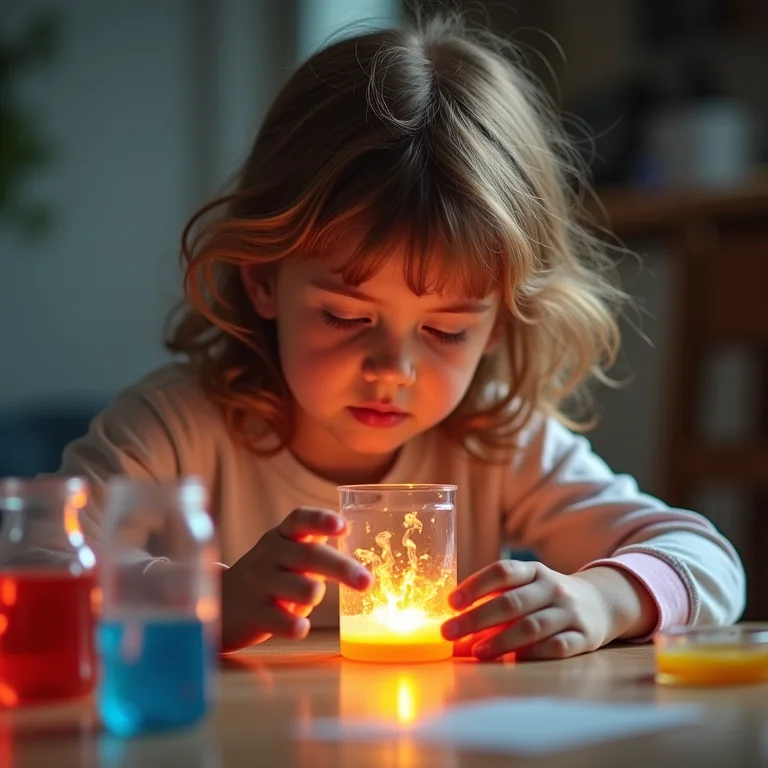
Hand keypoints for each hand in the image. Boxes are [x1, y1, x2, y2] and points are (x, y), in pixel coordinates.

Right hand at [220, 507, 372, 651]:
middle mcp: (268, 555)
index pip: (299, 520)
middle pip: (309, 555)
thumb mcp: (286, 555)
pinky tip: (302, 626)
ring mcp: (258, 584)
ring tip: (314, 598)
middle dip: (342, 568)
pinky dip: (296, 624)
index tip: (343, 526)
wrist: (221, 603)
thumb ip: (314, 547)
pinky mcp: (252, 614)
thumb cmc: (268, 577)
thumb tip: (355, 540)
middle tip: (367, 582)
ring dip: (314, 593)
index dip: (321, 520)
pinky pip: (279, 619)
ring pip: (299, 586)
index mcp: (281, 537)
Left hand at [440, 561, 615, 660]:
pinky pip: (558, 646)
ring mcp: (570, 612)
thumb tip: (457, 626)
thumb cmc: (549, 597)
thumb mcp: (528, 587)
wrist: (602, 603)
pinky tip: (515, 660)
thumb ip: (496, 601)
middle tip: (449, 632)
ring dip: (501, 640)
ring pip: (532, 626)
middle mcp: (552, 588)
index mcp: (534, 571)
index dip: (475, 585)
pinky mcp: (585, 637)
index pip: (502, 572)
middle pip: (511, 602)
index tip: (451, 602)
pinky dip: (535, 653)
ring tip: (476, 651)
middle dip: (477, 618)